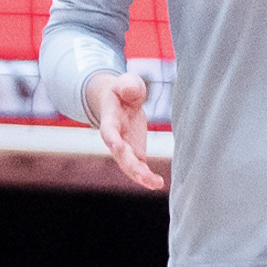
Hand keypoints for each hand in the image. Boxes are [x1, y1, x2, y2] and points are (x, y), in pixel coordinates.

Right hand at [85, 71, 159, 189]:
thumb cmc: (123, 90)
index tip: (115, 145)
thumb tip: (131, 91)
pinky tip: (158, 184)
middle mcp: (115, 138)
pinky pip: (139, 168)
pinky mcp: (135, 153)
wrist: (118, 101)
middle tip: (142, 174)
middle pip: (119, 154)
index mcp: (110, 120)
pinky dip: (147, 177)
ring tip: (155, 184)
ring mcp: (124, 148)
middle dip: (129, 164)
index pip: (109, 131)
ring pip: (128, 166)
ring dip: (140, 176)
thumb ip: (128, 85)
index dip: (112, 138)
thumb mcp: (125, 83)